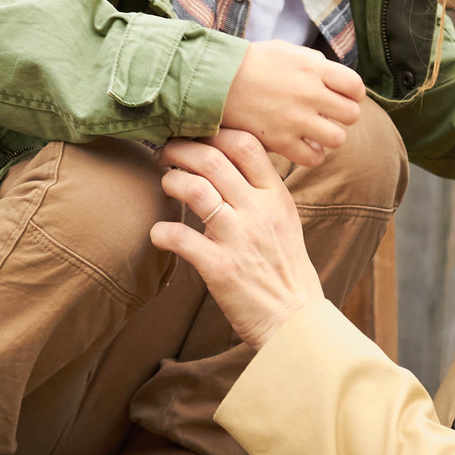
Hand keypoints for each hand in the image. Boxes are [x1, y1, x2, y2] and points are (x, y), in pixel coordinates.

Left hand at [149, 131, 322, 347]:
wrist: (295, 321)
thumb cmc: (284, 270)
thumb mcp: (283, 221)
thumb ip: (259, 191)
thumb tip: (227, 161)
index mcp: (276, 197)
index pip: (245, 144)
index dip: (212, 133)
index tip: (194, 136)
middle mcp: (259, 212)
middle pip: (213, 159)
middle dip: (180, 149)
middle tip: (165, 153)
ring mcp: (239, 239)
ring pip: (194, 189)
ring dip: (170, 181)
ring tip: (165, 183)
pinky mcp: (220, 268)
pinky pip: (180, 237)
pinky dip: (161, 232)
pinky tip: (159, 234)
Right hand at [221, 41, 364, 166]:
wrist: (215, 81)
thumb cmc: (248, 63)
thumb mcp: (284, 50)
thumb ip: (312, 60)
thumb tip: (331, 73)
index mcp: (313, 68)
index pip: (355, 86)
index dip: (352, 93)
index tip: (340, 96)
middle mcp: (310, 94)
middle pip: (351, 114)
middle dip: (342, 115)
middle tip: (326, 115)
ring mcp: (296, 120)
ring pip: (338, 138)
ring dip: (329, 136)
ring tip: (315, 132)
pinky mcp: (281, 141)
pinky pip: (313, 158)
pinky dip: (313, 154)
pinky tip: (304, 146)